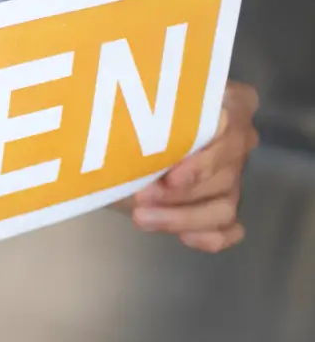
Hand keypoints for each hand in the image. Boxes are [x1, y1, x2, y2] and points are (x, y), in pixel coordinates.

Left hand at [126, 81, 259, 251]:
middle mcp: (236, 141)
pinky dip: (209, 236)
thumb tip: (145, 140)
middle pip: (225, 172)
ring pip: (224, 206)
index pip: (233, 126)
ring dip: (182, 216)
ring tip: (142, 217)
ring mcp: (232, 177)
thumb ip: (147, 120)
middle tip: (141, 196)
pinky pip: (228, 228)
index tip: (172, 177)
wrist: (104, 148)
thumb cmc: (125, 121)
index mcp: (228, 104)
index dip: (204, 156)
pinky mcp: (220, 207)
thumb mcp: (131, 116)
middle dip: (180, 191)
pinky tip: (183, 237)